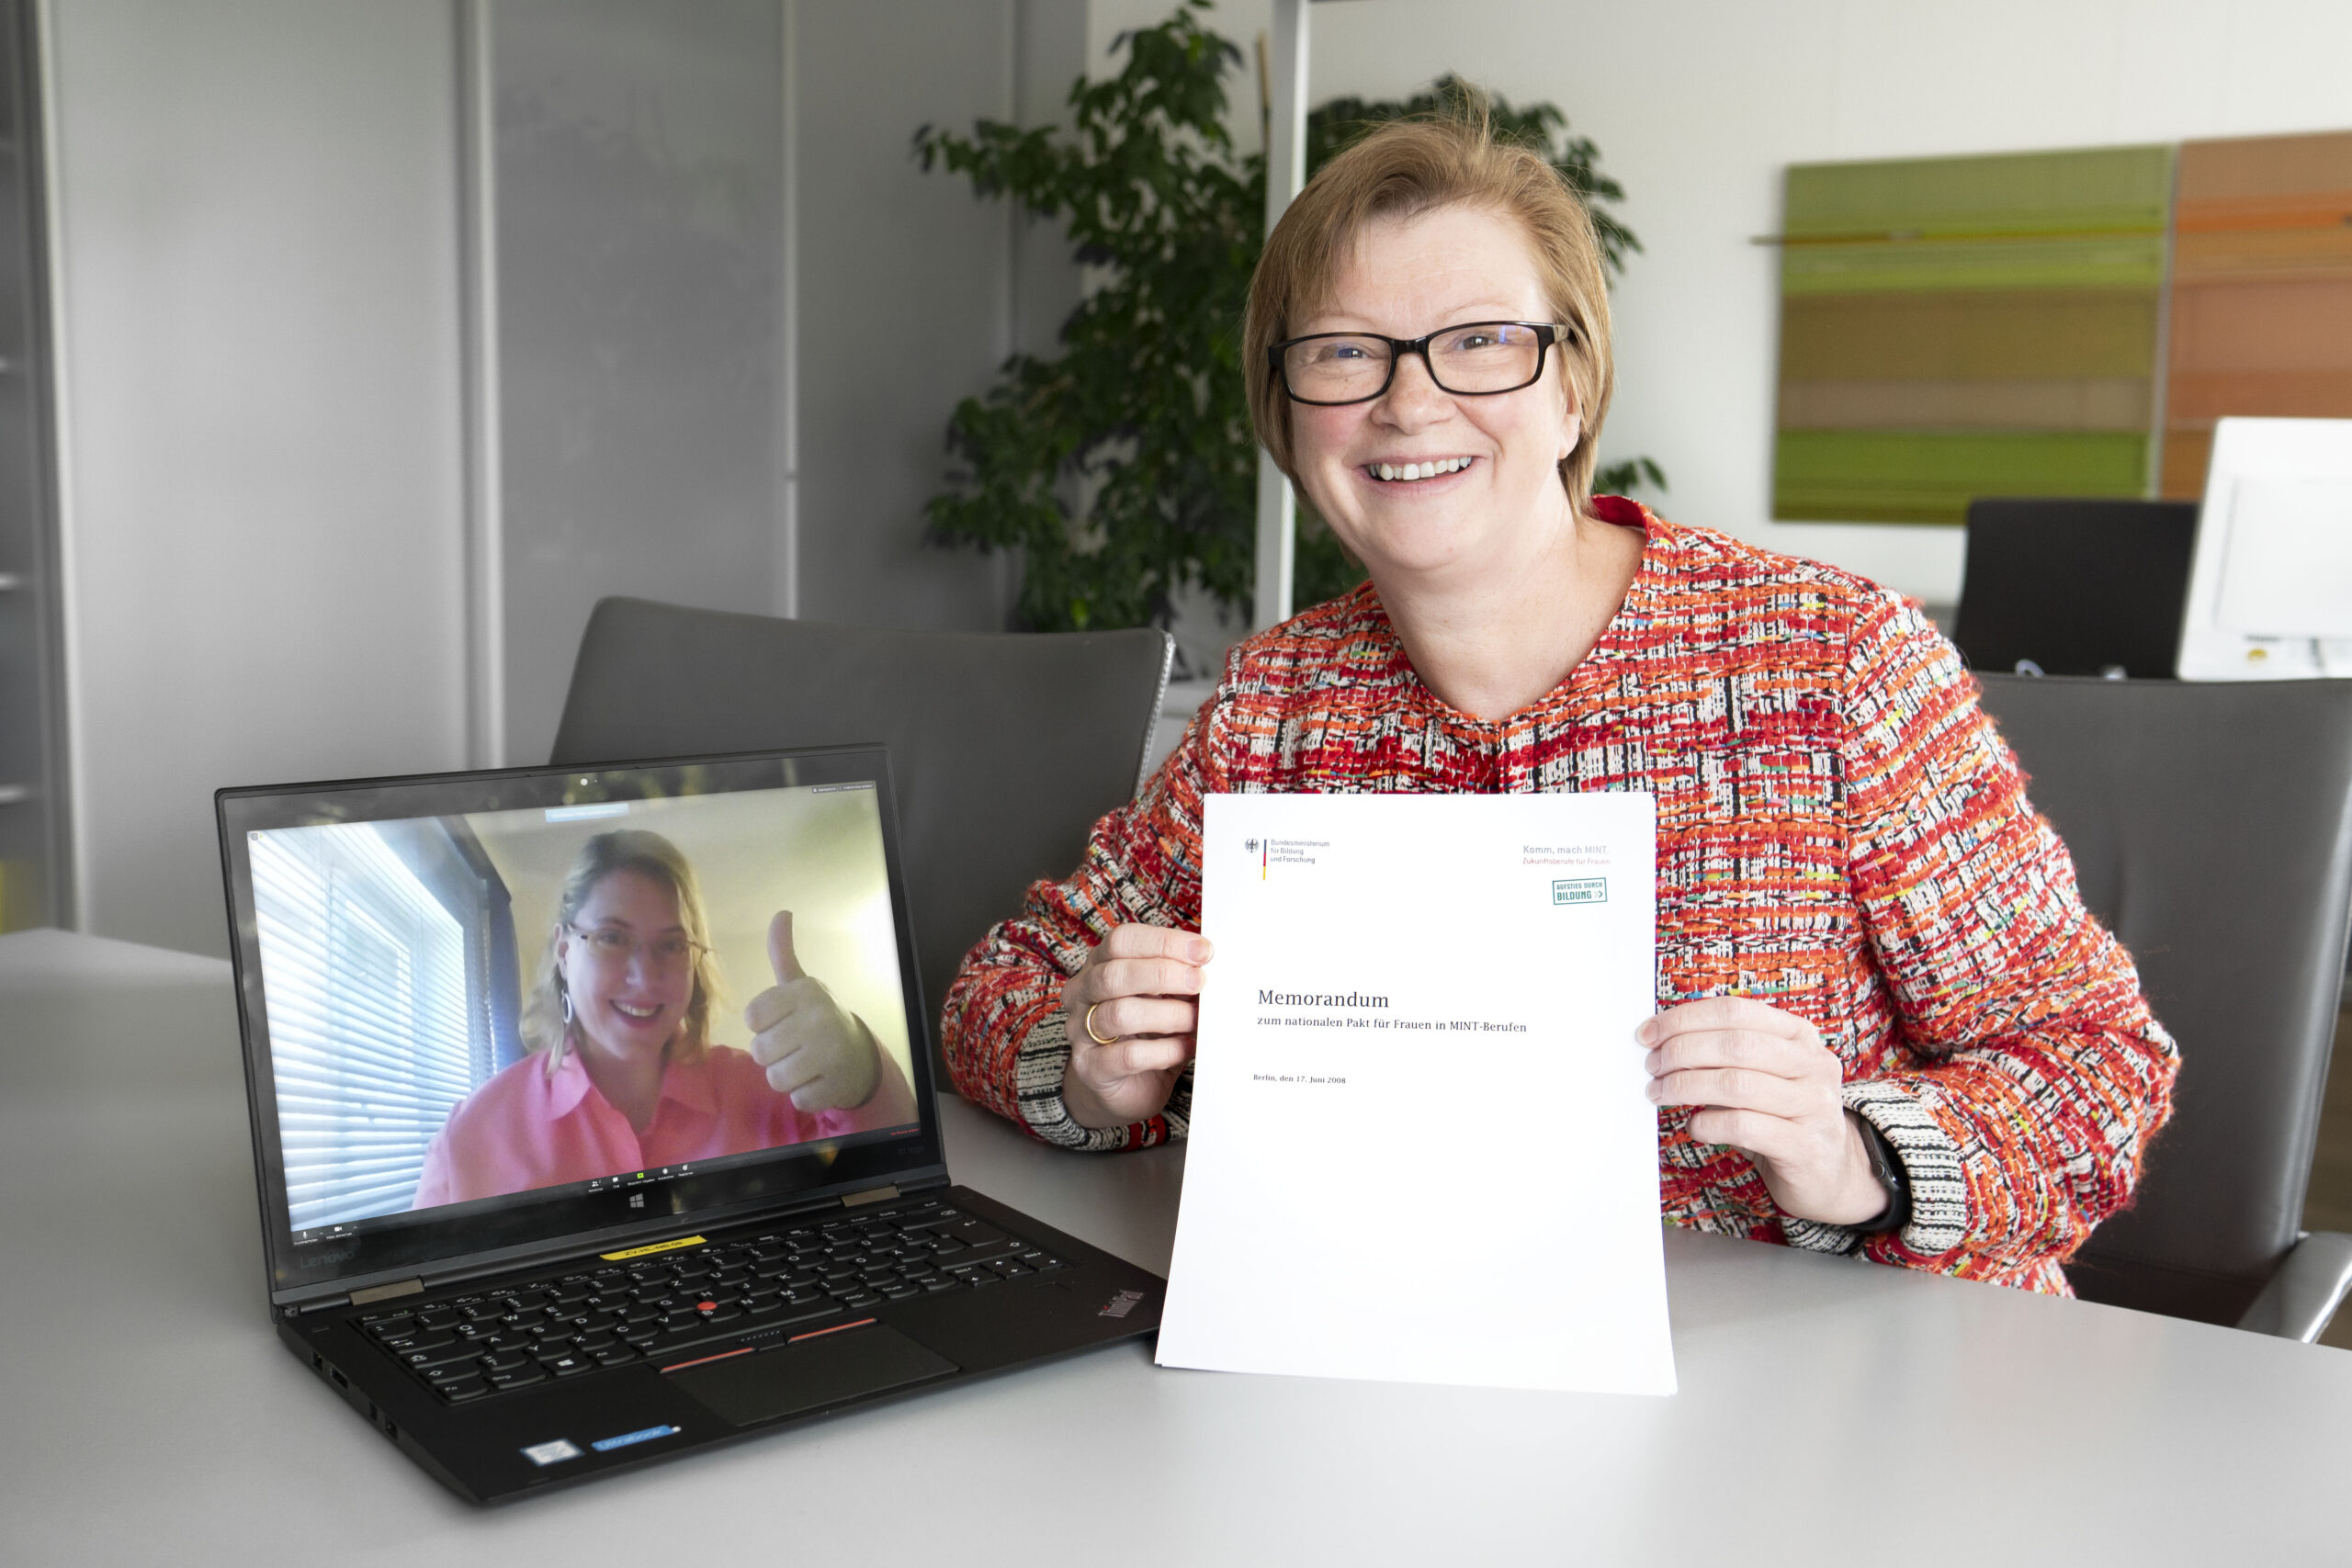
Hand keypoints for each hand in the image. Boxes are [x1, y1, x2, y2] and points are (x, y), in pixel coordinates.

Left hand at [745, 911, 880, 1112]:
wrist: (859, 1055)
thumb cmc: (817, 1018)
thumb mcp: (799, 986)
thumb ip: (783, 954)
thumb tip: (781, 912)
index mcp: (806, 992)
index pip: (752, 1017)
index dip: (762, 1025)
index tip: (782, 1022)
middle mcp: (819, 1019)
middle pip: (760, 1051)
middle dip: (773, 1055)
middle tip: (794, 1047)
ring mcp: (829, 1054)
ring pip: (775, 1078)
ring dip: (786, 1077)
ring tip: (805, 1065)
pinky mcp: (835, 1086)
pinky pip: (797, 1099)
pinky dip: (804, 1095)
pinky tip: (819, 1080)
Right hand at [1058, 924, 1212, 1129]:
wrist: (1123, 1087)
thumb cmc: (1147, 1033)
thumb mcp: (1161, 997)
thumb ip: (1178, 978)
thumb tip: (1211, 964)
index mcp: (1098, 965)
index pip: (1122, 940)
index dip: (1164, 942)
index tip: (1203, 951)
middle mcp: (1082, 995)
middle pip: (1114, 974)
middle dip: (1163, 974)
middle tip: (1200, 982)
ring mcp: (1081, 1033)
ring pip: (1120, 1014)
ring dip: (1168, 1015)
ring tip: (1195, 1020)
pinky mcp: (1092, 1068)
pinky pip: (1129, 1056)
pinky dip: (1166, 1050)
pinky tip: (1186, 1047)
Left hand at [1638, 997, 1887, 1226]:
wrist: (1830, 1173)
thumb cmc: (1781, 1116)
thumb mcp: (1761, 1075)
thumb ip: (1724, 1054)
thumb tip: (1661, 1042)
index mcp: (1799, 1035)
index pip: (1735, 1010)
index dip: (1685, 1018)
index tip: (1648, 1033)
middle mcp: (1813, 1064)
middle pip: (1735, 1044)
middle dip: (1682, 1051)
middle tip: (1652, 1067)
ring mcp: (1815, 1106)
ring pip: (1737, 1084)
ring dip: (1687, 1086)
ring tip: (1661, 1093)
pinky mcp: (1806, 1147)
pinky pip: (1745, 1127)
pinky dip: (1708, 1124)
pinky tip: (1695, 1127)